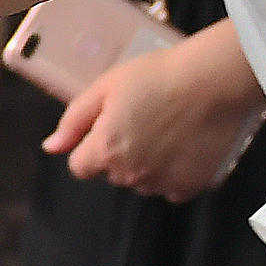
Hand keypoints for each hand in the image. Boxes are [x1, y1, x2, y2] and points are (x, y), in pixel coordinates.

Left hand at [46, 35, 264, 202]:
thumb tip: (52, 147)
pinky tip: (183, 145)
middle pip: (113, 173)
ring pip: (142, 181)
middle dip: (120, 152)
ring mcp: (163, 182)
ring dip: (147, 164)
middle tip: (143, 119)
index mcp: (107, 149)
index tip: (108, 127)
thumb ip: (73, 121)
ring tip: (166, 129)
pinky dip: (174, 173)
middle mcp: (132, 173)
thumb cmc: (160, 76)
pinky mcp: (192, 185)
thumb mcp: (105, 87)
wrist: (214, 80)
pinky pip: (172, 188)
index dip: (90, 146)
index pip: (81, 166)